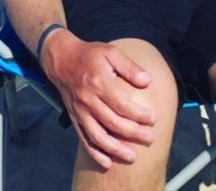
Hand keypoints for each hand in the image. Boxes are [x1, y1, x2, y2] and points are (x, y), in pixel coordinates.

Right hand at [42, 32, 155, 168]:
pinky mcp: (75, 118)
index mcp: (99, 82)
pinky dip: (95, 153)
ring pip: (98, 136)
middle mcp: (88, 99)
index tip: (153, 119)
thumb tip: (147, 81)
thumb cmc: (90, 54)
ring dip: (115, 149)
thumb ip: (129, 67)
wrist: (62, 60)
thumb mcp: (111, 53)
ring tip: (132, 156)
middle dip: (133, 133)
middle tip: (150, 138)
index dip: (138, 114)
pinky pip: (84, 139)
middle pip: (113, 122)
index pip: (122, 104)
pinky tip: (107, 162)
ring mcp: (80, 111)